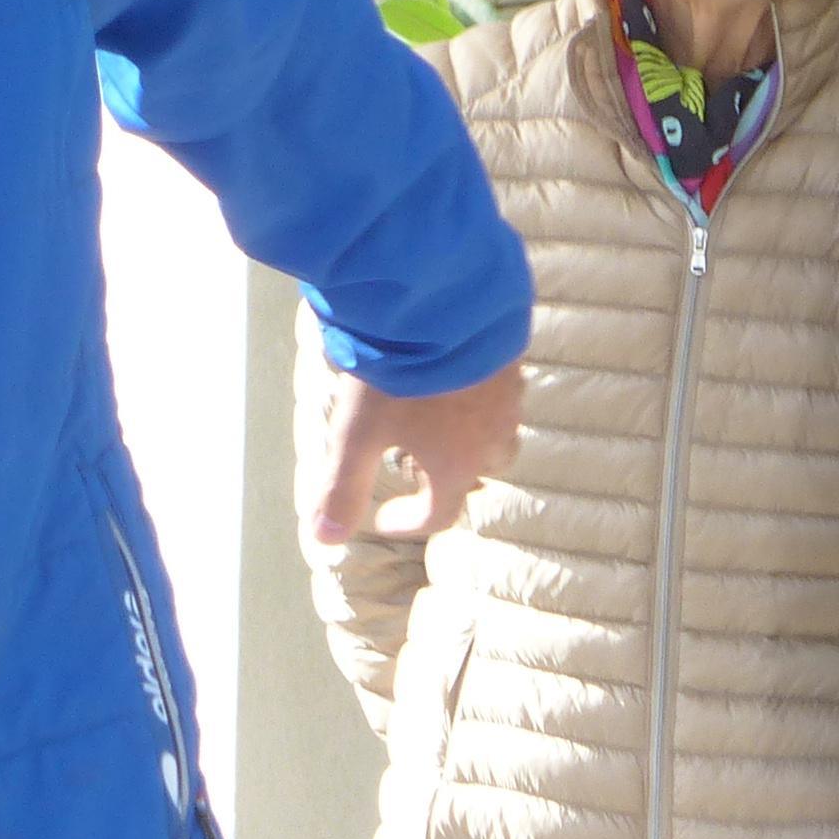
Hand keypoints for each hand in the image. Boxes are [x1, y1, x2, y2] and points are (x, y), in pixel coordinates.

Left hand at [310, 359, 522, 544]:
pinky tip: (454, 378)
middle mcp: (492, 438)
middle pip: (476, 474)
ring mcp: (508, 398)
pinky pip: (502, 393)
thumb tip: (326, 539)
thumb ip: (343, 487)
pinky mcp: (513, 359)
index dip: (408, 521)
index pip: (439, 514)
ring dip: (469, 438)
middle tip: (409, 458)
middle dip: (446, 476)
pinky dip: (479, 400)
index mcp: (456, 464)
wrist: (443, 299)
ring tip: (435, 421)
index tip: (382, 517)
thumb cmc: (398, 373)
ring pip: (497, 434)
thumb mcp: (357, 432)